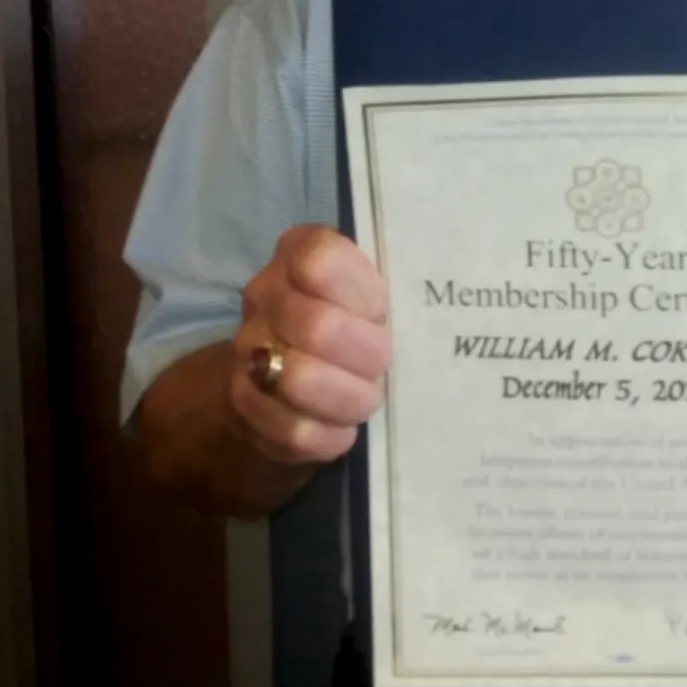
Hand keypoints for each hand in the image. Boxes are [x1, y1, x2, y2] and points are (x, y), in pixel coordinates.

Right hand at [228, 225, 390, 464]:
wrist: (299, 370)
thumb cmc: (359, 319)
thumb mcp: (377, 290)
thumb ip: (397, 284)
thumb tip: (441, 296)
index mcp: (299, 252)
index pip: (321, 261)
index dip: (362, 294)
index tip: (381, 311)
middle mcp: (265, 294)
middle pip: (318, 326)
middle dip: (366, 354)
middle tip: (384, 363)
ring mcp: (248, 350)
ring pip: (300, 380)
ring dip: (350, 397)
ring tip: (367, 396)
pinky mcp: (245, 404)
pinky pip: (294, 430)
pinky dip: (331, 434)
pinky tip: (344, 426)